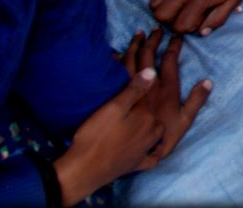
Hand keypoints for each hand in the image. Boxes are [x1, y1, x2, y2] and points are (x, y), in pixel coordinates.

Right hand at [53, 68, 163, 204]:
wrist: (84, 170)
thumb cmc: (96, 136)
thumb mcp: (113, 108)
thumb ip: (134, 90)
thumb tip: (152, 71)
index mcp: (146, 116)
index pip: (148, 97)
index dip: (141, 88)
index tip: (133, 84)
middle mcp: (150, 133)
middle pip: (155, 115)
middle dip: (148, 109)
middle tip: (136, 104)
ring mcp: (144, 150)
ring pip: (158, 135)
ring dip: (154, 128)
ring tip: (145, 122)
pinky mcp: (137, 165)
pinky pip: (153, 158)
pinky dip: (154, 152)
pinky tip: (151, 149)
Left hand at [121, 28, 211, 158]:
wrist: (125, 153)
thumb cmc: (159, 139)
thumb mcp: (184, 122)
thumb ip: (196, 101)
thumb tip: (207, 81)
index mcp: (166, 88)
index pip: (169, 60)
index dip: (173, 46)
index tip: (176, 36)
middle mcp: (147, 84)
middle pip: (149, 54)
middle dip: (153, 39)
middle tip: (156, 29)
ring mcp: (129, 88)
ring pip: (130, 58)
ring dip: (135, 44)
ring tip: (138, 34)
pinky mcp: (114, 94)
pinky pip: (114, 71)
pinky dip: (116, 59)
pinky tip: (114, 54)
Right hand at [145, 0, 242, 34]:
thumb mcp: (234, 0)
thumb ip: (218, 19)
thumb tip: (202, 33)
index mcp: (199, 0)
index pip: (179, 26)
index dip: (188, 28)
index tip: (198, 20)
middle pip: (160, 16)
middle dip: (171, 21)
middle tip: (185, 14)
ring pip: (153, 3)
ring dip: (163, 8)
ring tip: (177, 5)